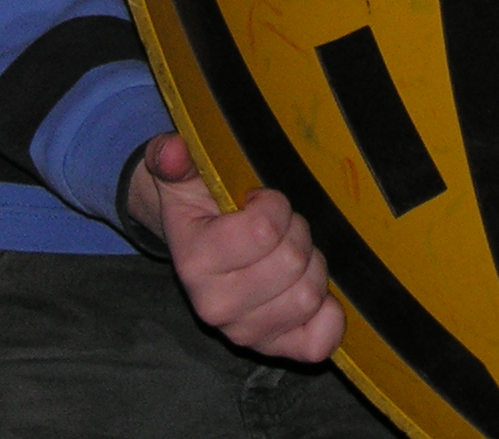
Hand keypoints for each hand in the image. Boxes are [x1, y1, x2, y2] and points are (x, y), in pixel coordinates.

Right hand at [126, 133, 345, 362]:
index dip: (274, 205)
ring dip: (311, 264)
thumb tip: (171, 151)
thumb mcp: (183, 176)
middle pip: (293, 261)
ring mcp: (245, 333)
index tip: (259, 201)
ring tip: (288, 252)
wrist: (199, 248)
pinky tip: (312, 289)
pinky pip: (318, 342)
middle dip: (295, 231)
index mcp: (194, 262)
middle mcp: (216, 307)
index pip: (264, 229)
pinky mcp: (273, 348)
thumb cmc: (201, 206)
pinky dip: (327, 315)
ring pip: (310, 295)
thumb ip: (172, 158)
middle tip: (279, 227)